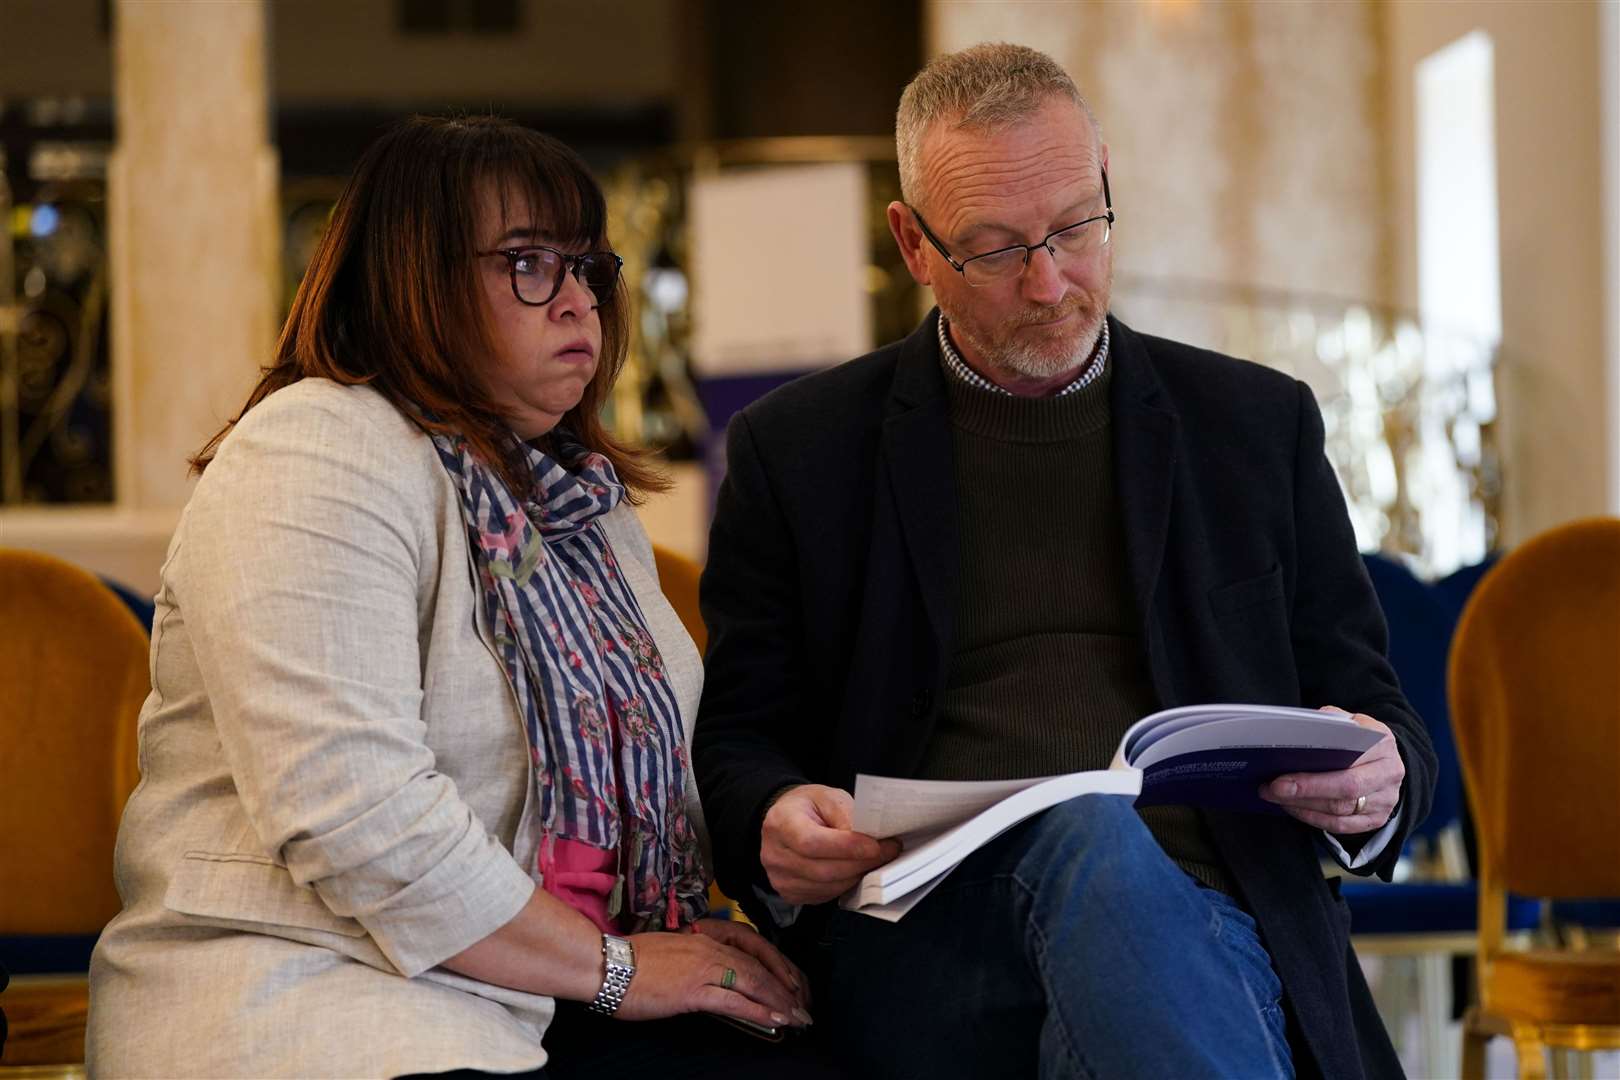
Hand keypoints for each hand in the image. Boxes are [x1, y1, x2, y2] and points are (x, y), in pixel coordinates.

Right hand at [616, 925, 809, 1028]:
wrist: (606, 964)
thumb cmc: (630, 961)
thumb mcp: (671, 953)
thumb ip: (694, 960)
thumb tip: (710, 976)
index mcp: (705, 938)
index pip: (752, 948)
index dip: (776, 967)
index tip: (791, 984)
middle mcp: (709, 949)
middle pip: (759, 965)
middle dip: (786, 987)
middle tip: (803, 1005)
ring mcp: (703, 968)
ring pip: (753, 981)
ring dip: (780, 1001)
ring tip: (798, 1016)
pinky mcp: (693, 991)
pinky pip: (734, 1001)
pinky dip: (758, 1011)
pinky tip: (775, 1020)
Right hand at [761, 784, 901, 905]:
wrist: (786, 819)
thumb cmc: (807, 807)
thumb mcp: (828, 797)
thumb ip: (846, 815)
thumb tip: (870, 839)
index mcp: (781, 823)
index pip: (812, 842)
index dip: (846, 848)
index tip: (875, 846)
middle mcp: (775, 854)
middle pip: (822, 870)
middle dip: (860, 863)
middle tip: (887, 853)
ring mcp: (781, 878)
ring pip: (828, 886)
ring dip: (856, 875)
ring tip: (874, 861)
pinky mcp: (791, 894)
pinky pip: (825, 895)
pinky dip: (846, 884)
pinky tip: (855, 870)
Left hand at [1260, 707, 1403, 832]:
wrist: (1385, 758)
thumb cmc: (1359, 738)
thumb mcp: (1350, 721)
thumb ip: (1329, 721)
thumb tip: (1299, 731)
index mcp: (1382, 742)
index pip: (1348, 761)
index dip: (1314, 773)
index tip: (1282, 774)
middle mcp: (1390, 772)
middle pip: (1346, 790)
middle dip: (1304, 791)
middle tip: (1273, 790)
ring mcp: (1386, 799)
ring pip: (1342, 811)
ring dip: (1304, 806)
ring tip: (1277, 797)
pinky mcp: (1378, 818)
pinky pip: (1343, 826)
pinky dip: (1314, 819)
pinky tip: (1294, 808)